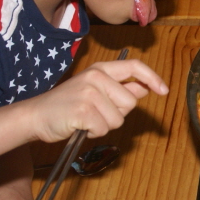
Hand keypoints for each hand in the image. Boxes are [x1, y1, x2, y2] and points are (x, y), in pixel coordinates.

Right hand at [24, 59, 168, 142]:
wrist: (35, 116)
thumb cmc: (67, 105)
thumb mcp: (94, 90)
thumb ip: (119, 89)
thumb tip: (144, 88)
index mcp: (100, 69)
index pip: (134, 67)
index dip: (152, 78)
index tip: (164, 91)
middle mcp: (96, 77)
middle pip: (130, 102)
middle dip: (117, 113)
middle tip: (95, 113)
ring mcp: (89, 93)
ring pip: (118, 119)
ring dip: (104, 125)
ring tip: (86, 119)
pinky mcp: (83, 110)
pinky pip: (104, 128)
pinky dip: (93, 133)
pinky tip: (80, 126)